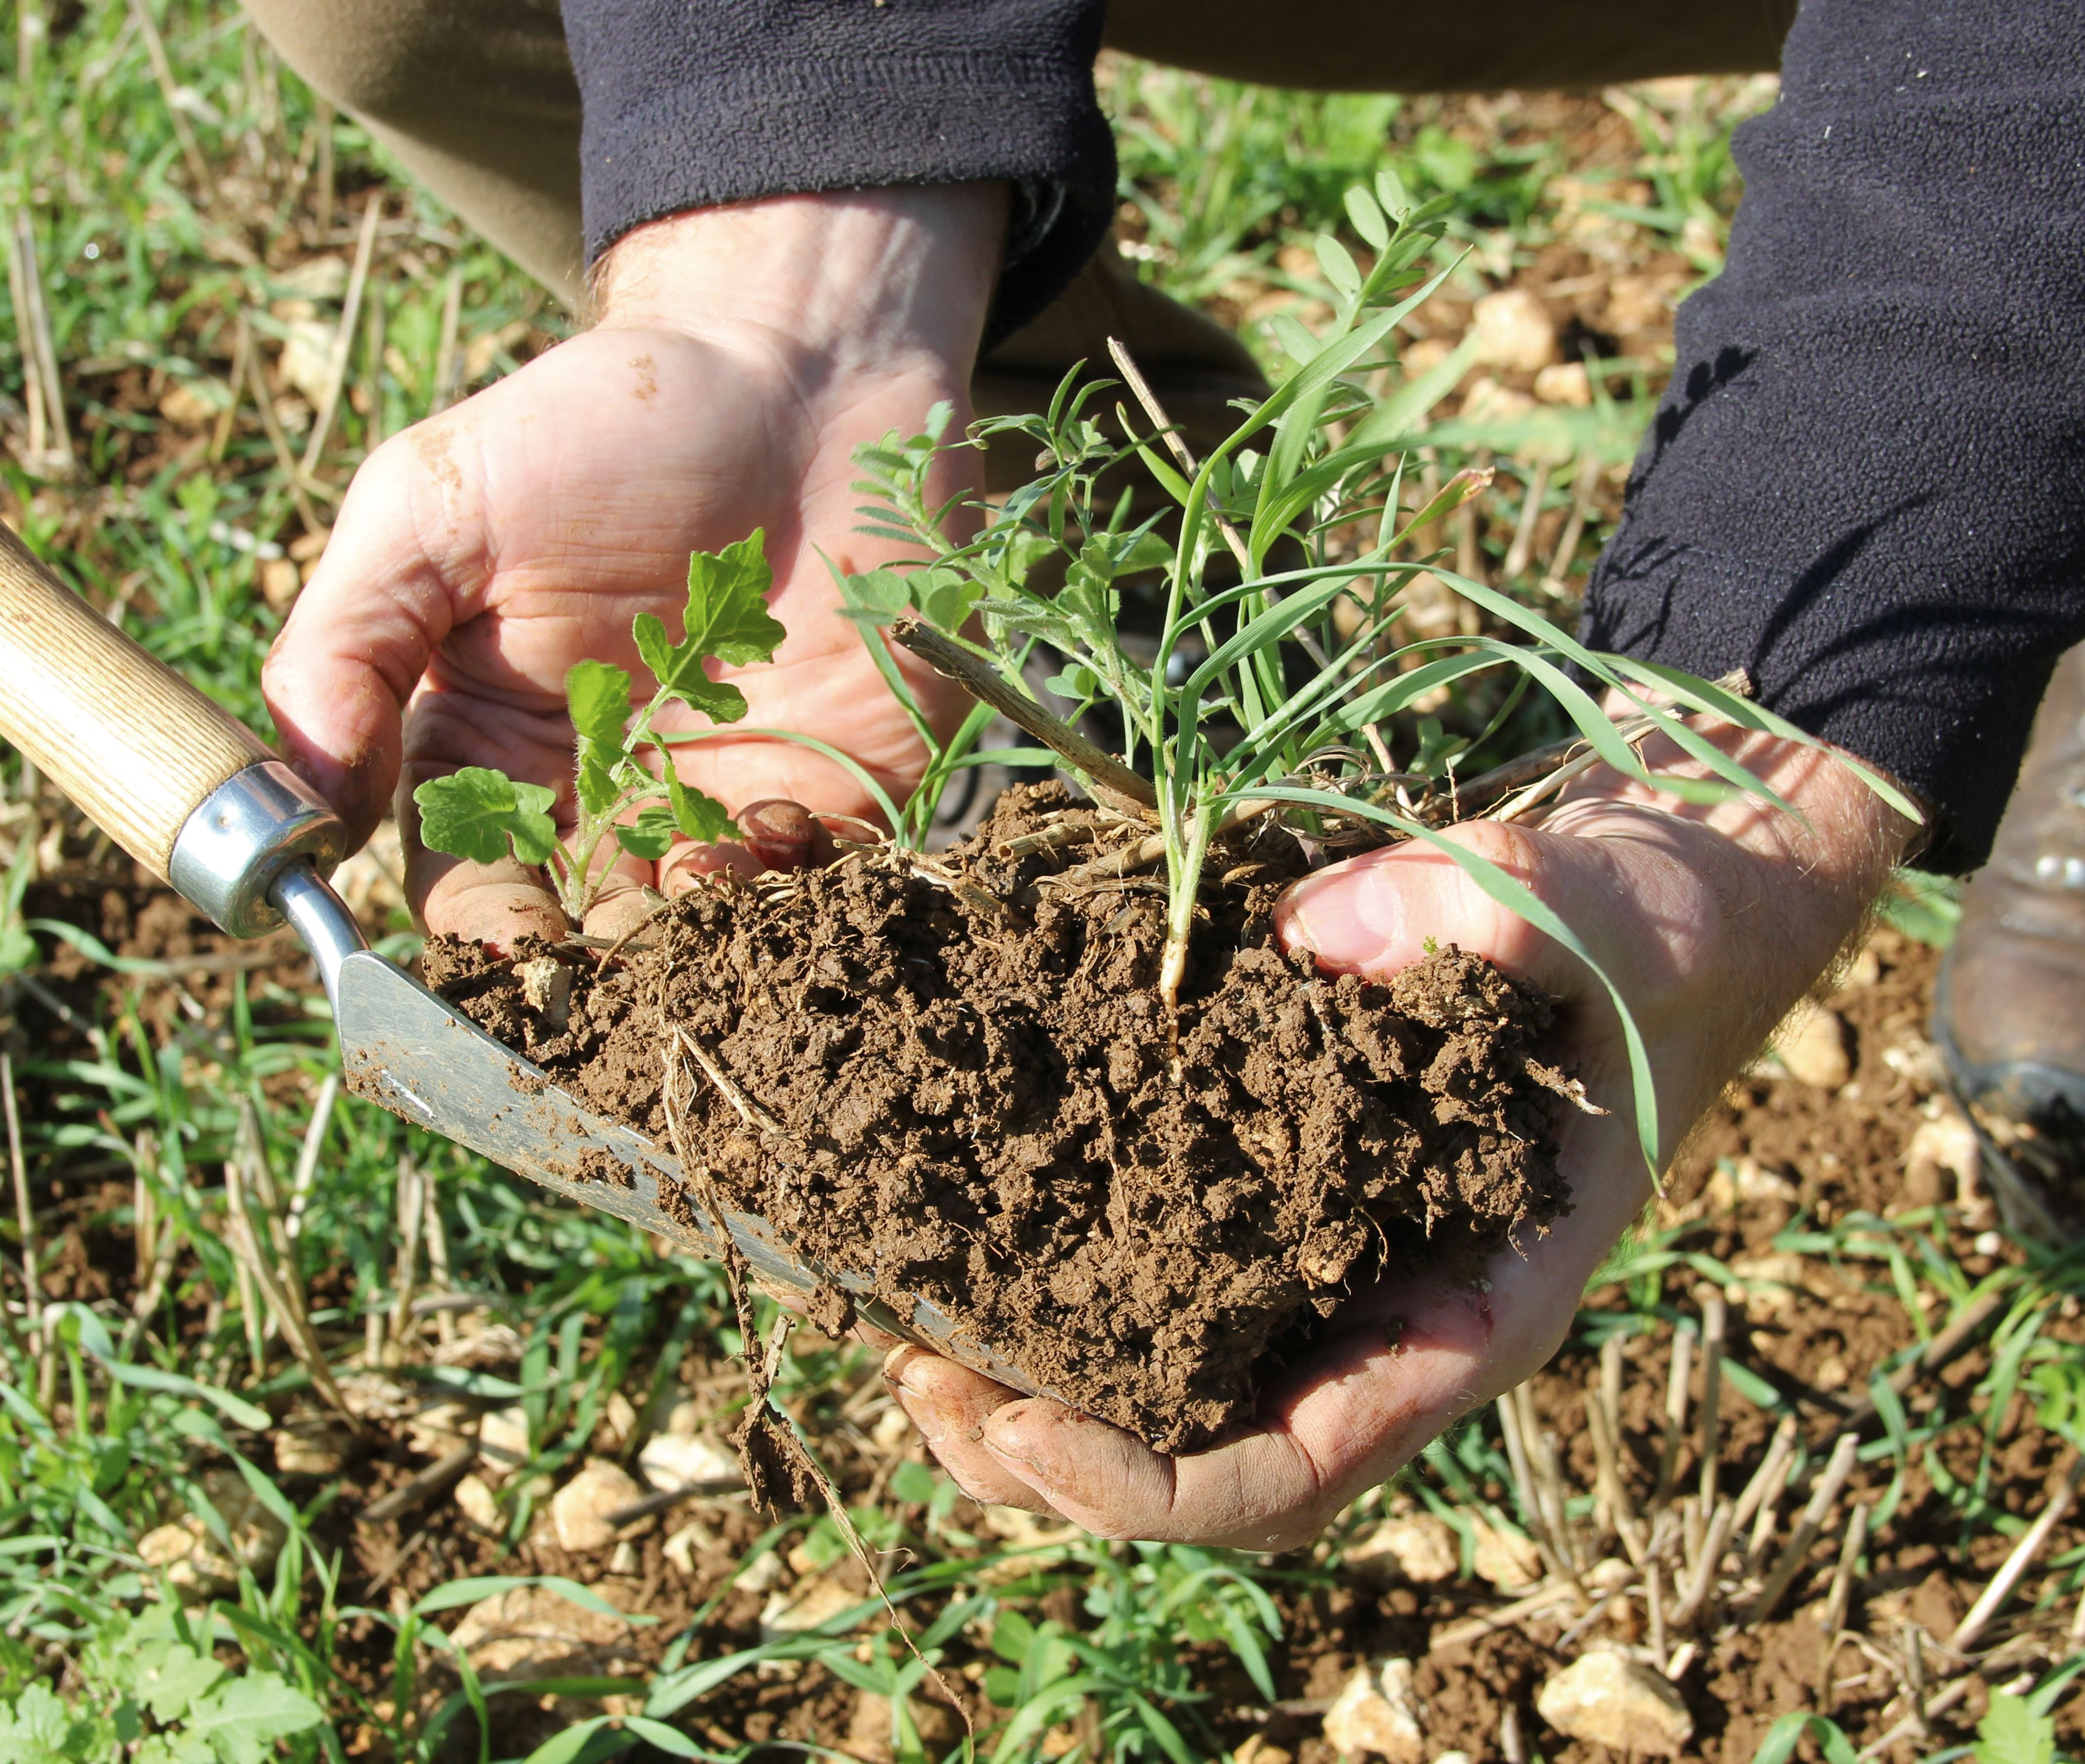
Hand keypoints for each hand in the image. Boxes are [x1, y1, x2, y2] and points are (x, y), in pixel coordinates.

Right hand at [262, 187, 1005, 947]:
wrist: (798, 361)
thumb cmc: (601, 423)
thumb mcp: (430, 506)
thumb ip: (349, 646)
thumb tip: (304, 808)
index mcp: (495, 758)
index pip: (468, 894)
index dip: (478, 944)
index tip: (500, 956)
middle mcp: (609, 805)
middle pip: (588, 943)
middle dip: (598, 974)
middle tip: (613, 961)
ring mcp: (727, 805)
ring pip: (706, 942)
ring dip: (698, 953)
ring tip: (688, 909)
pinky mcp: (846, 791)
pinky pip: (820, 888)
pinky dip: (802, 899)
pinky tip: (773, 848)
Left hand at [886, 721, 1918, 1546]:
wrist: (1654, 898)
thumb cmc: (1657, 935)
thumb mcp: (1620, 915)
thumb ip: (1509, 916)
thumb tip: (1322, 934)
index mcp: (1462, 1314)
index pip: (1295, 1472)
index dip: (1149, 1486)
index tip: (1020, 1430)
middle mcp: (1374, 1315)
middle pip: (1188, 1457)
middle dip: (1041, 1449)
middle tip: (913, 1367)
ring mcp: (1314, 1257)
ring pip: (1147, 1384)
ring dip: (1017, 1379)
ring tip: (896, 1318)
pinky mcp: (1263, 1178)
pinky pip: (1138, 1267)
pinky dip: (1039, 1270)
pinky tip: (950, 1214)